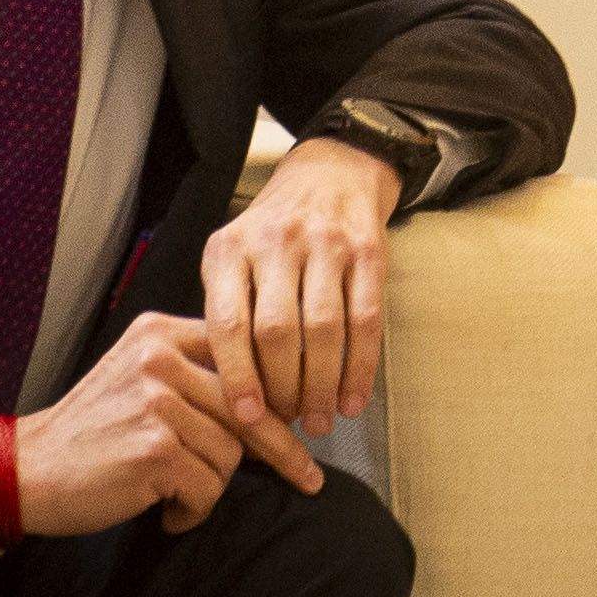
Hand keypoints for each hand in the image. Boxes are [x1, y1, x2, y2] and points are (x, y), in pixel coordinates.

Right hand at [17, 311, 313, 537]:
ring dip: (210, 486)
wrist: (26, 470)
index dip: (277, 394)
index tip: (302, 423)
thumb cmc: (90, 431)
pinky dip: (194, 509)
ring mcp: (158, 401)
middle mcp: (160, 357)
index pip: (243, 355)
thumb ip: (194, 375)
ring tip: (178, 495)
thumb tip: (274, 405)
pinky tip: (168, 513)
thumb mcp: (137, 376)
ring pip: (231, 453)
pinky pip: (208, 487)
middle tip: (307, 478)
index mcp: (161, 332)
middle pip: (250, 406)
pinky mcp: (155, 448)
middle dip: (279, 450)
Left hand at [205, 132, 400, 450]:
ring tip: (322, 420)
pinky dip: (361, 368)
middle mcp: (276, 242)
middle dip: (285, 388)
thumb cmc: (271, 234)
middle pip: (278, 331)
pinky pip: (366, 320)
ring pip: (324, 329)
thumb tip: (233, 396)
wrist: (329, 173)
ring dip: (324, 386)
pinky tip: (353, 399)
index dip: (239, 377)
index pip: (230, 323)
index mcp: (230, 249)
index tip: (249, 418)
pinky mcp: (368, 251)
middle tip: (290, 423)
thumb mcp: (232, 257)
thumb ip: (228, 312)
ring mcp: (325, 243)